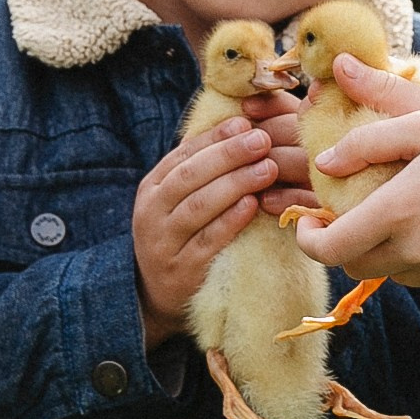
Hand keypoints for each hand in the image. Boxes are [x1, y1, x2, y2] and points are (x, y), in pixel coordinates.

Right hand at [131, 111, 284, 350]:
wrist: (158, 295)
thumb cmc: (182, 237)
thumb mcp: (180, 201)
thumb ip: (202, 170)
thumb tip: (242, 125)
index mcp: (152, 188)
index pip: (183, 154)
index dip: (215, 137)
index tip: (245, 122)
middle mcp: (152, 213)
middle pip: (190, 176)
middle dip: (228, 155)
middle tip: (262, 140)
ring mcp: (165, 243)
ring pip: (198, 206)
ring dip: (235, 184)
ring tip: (267, 168)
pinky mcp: (182, 271)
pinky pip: (208, 241)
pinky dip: (231, 221)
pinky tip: (253, 206)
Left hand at [290, 56, 419, 293]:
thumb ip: (364, 144)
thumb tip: (323, 164)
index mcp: (397, 213)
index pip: (330, 249)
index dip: (310, 239)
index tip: (309, 221)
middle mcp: (416, 252)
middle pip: (356, 264)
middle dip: (344, 241)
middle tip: (349, 212)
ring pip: (390, 269)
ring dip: (383, 247)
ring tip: (401, 211)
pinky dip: (419, 254)